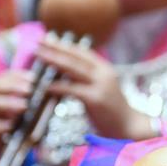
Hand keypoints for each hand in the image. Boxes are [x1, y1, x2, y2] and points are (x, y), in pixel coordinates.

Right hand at [0, 70, 33, 165]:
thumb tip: (43, 102)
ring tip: (24, 106)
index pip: (2, 78)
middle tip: (29, 90)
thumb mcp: (7, 116)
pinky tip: (10, 126)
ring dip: (7, 103)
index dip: (17, 76)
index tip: (33, 77)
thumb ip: (19, 108)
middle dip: (12, 86)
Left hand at [36, 38, 153, 138]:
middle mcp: (103, 73)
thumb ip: (86, 79)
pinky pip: (72, 89)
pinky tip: (46, 86)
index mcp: (104, 69)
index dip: (64, 45)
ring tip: (39, 55)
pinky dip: (58, 86)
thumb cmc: (111, 110)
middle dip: (55, 48)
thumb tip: (64, 73)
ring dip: (54, 60)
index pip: (81, 52)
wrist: (128, 127)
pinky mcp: (96, 99)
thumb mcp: (100, 88)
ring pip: (73, 69)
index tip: (47, 38)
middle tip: (38, 41)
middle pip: (75, 57)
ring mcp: (100, 85)